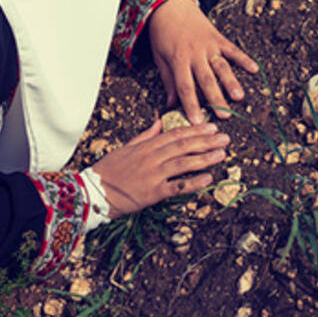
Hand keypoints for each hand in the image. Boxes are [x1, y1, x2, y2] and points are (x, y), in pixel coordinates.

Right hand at [91, 119, 227, 217]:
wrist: (93, 192)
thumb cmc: (108, 171)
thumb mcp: (125, 148)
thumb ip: (145, 136)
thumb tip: (159, 123)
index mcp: (145, 146)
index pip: (175, 134)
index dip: (195, 130)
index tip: (212, 127)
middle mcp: (151, 158)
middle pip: (183, 146)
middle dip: (206, 141)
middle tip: (224, 138)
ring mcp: (153, 175)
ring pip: (183, 164)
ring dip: (204, 158)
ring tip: (221, 154)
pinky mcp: (153, 193)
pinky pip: (177, 187)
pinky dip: (193, 182)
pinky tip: (208, 179)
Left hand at [147, 0, 257, 123]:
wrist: (171, 5)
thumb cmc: (163, 34)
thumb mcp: (159, 57)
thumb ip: (168, 80)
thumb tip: (170, 105)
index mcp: (178, 60)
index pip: (185, 86)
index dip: (191, 104)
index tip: (196, 121)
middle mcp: (195, 53)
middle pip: (206, 79)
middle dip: (215, 98)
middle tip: (223, 115)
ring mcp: (208, 45)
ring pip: (221, 66)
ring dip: (231, 82)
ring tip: (239, 97)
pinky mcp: (218, 38)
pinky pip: (233, 50)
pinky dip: (244, 59)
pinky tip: (254, 69)